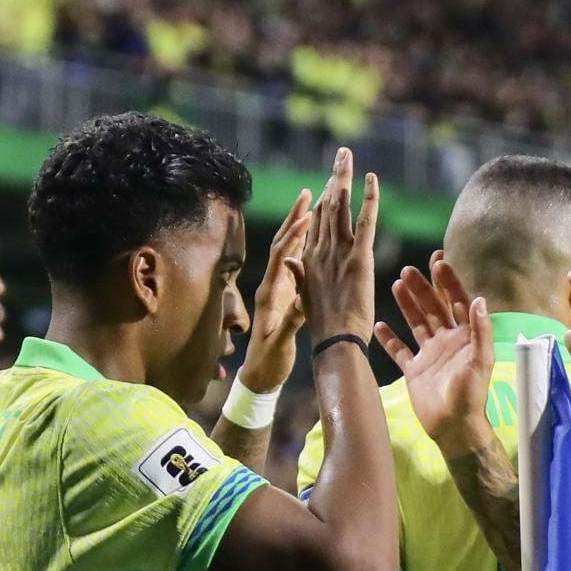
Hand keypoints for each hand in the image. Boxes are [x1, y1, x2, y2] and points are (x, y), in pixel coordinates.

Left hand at [238, 189, 312, 393]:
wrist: (259, 375)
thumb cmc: (269, 362)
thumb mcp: (281, 343)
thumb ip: (291, 322)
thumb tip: (302, 303)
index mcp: (270, 294)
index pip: (282, 257)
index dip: (293, 236)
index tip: (308, 216)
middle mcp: (271, 285)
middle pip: (282, 244)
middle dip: (294, 219)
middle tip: (307, 194)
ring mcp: (276, 288)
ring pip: (288, 250)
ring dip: (297, 226)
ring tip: (310, 205)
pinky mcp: (282, 294)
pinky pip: (293, 262)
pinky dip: (302, 244)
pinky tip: (311, 235)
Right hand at [301, 147, 379, 345]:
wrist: (333, 342)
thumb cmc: (324, 329)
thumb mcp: (307, 298)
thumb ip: (299, 275)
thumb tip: (288, 260)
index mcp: (309, 261)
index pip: (317, 222)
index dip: (324, 198)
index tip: (330, 180)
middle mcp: (320, 251)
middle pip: (326, 206)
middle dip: (333, 178)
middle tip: (341, 155)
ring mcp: (338, 253)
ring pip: (340, 207)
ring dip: (344, 178)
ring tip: (347, 156)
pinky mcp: (358, 259)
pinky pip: (365, 222)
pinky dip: (369, 199)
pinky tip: (372, 179)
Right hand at [375, 253, 493, 454]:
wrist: (454, 426)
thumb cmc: (471, 394)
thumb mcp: (480, 360)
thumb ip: (480, 330)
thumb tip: (478, 299)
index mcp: (465, 336)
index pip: (457, 302)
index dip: (448, 282)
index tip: (438, 262)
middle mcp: (447, 341)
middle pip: (434, 308)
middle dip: (423, 288)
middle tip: (408, 269)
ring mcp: (429, 355)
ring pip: (416, 323)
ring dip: (408, 305)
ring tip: (396, 284)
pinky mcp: (414, 370)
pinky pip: (400, 350)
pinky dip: (390, 338)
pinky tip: (380, 324)